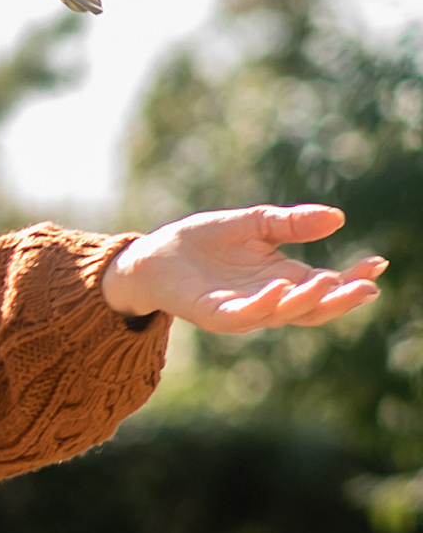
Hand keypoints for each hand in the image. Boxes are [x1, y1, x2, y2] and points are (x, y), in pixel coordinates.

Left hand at [102, 204, 385, 333]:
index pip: (325, 285)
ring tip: (329, 281)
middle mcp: (267, 299)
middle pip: (313, 308)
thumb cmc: (202, 241)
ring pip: (283, 314)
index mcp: (281, 279)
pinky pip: (244, 315)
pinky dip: (263, 304)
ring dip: (307, 300)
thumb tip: (338, 217)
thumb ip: (291, 224)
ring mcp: (243, 311)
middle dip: (341, 298)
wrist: (152, 254)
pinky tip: (278, 287)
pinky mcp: (215, 315)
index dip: (352, 278)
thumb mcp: (253, 224)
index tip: (378, 263)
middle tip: (367, 286)